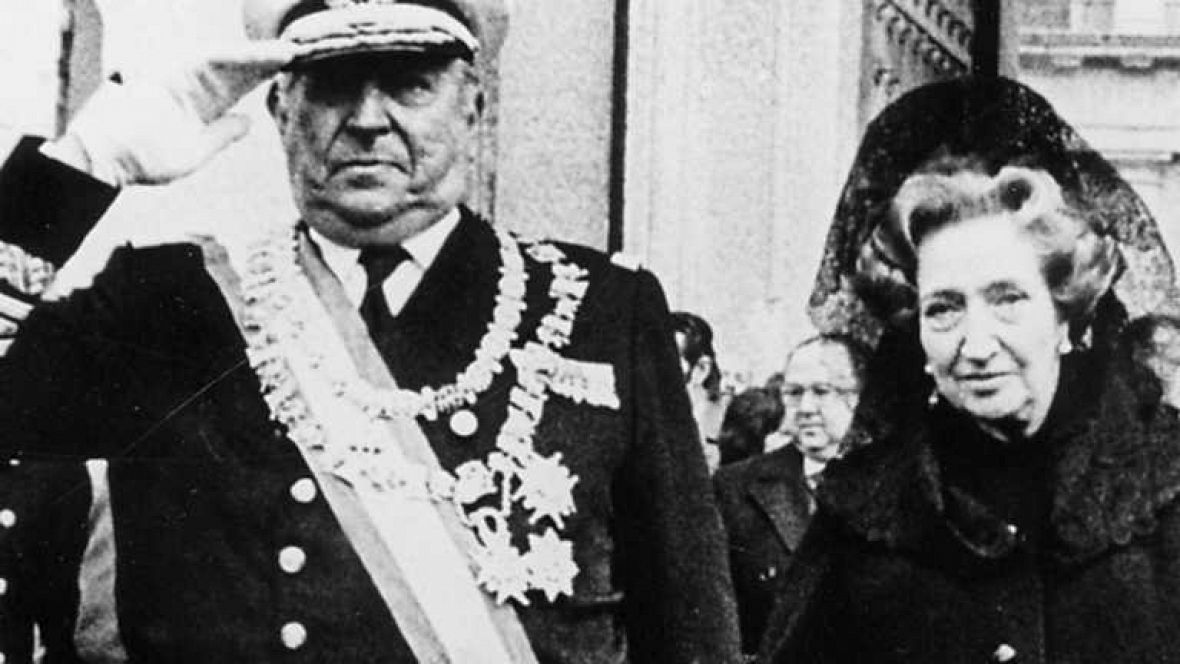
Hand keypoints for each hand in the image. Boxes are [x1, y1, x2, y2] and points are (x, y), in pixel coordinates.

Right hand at [49, 40, 295, 185]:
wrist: (108, 158)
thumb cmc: (144, 159)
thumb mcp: (196, 152)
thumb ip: (222, 135)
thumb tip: (248, 121)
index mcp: (201, 107)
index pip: (239, 88)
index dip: (263, 78)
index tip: (291, 71)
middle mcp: (195, 89)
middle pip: (238, 72)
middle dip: (268, 62)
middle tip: (302, 52)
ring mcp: (184, 80)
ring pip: (229, 63)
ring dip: (259, 56)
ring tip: (291, 52)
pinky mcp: (174, 75)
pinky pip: (210, 61)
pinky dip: (237, 57)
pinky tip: (263, 55)